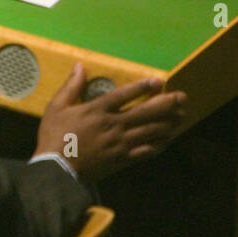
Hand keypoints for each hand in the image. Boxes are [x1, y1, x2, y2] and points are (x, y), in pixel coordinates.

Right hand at [35, 63, 187, 182]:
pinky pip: (145, 151)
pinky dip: (158, 145)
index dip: (142, 87)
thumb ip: (71, 86)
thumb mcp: (57, 107)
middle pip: (145, 112)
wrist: (56, 170)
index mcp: (97, 110)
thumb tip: (80, 66)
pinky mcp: (121, 159)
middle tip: (183, 97)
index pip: (124, 94)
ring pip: (149, 131)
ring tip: (182, 116)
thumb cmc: (54, 136)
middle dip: (166, 104)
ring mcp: (119, 143)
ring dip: (168, 123)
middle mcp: (113, 125)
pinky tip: (168, 139)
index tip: (159, 81)